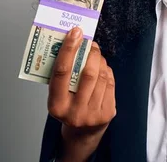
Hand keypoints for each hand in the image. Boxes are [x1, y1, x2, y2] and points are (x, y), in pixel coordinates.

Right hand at [47, 27, 115, 160]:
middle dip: (91, 53)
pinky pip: (110, 84)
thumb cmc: (68, 107)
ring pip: (101, 77)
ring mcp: (93, 114)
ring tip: (96, 54)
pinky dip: (107, 71)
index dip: (69, 50)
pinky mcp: (108, 113)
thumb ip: (63, 76)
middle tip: (90, 42)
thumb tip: (72, 44)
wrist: (82, 133)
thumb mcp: (58, 96)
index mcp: (56, 106)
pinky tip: (103, 67)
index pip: (62, 73)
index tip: (75, 33)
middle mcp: (75, 112)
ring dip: (100, 61)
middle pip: (87, 73)